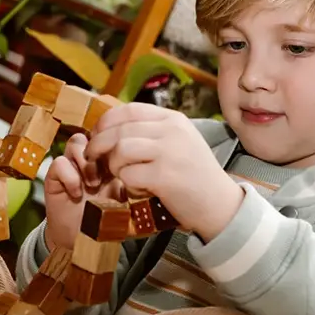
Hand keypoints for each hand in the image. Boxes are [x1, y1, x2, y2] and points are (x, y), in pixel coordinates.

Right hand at [43, 133, 125, 250]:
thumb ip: (136, 186)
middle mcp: (91, 160)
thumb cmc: (106, 221)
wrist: (83, 240)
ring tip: (93, 183)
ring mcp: (73, 166)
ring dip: (86, 162)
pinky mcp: (56, 177)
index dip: (118, 144)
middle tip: (108, 172)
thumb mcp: (128, 202)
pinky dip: (69, 176)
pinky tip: (77, 192)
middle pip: (95, 134)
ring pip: (76, 142)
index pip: (114, 137)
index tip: (124, 163)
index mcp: (111, 162)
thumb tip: (147, 175)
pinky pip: (60, 163)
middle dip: (102, 151)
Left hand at [84, 103, 243, 242]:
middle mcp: (171, 131)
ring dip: (113, 166)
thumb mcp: (178, 142)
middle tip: (93, 158)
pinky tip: (139, 189)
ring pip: (120, 150)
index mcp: (173, 119)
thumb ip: (151, 132)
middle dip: (99, 145)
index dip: (105, 122)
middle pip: (119, 130)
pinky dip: (127, 184)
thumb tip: (111, 128)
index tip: (96, 136)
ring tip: (123, 176)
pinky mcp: (164, 176)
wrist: (220, 204)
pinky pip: (128, 175)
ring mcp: (169, 152)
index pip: (127, 110)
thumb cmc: (194, 176)